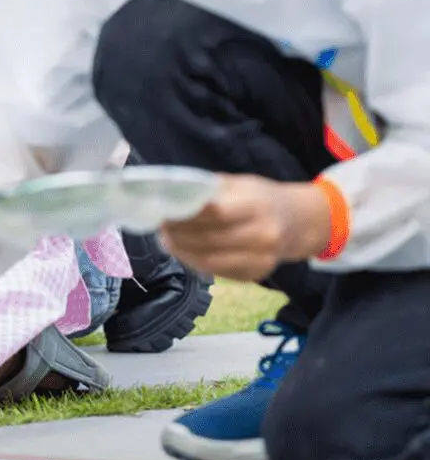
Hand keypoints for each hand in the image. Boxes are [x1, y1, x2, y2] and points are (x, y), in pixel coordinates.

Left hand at [161, 175, 331, 281]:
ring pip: (211, 260)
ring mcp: (262, 259)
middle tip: (160, 226)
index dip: (186, 214)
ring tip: (167, 240)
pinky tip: (184, 252)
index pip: (216, 213)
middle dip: (179, 234)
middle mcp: (263, 236)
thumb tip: (171, 193)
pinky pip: (219, 272)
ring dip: (183, 252)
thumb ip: (209, 189)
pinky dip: (197, 263)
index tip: (164, 210)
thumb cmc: (261, 198)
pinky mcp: (256, 275)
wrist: (299, 223)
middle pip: (209, 239)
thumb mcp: (240, 184)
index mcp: (257, 206)